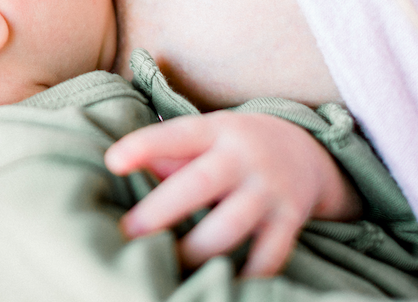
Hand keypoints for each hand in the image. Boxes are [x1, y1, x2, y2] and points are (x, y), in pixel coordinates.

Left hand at [104, 111, 361, 276]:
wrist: (304, 150)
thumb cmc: (231, 146)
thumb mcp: (205, 134)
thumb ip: (169, 153)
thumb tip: (122, 168)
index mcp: (217, 130)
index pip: (178, 135)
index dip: (145, 146)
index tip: (113, 162)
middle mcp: (244, 158)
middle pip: (201, 183)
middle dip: (162, 211)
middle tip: (128, 234)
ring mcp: (270, 189)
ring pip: (232, 224)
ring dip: (198, 249)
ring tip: (169, 265)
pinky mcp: (290, 220)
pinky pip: (271, 254)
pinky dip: (250, 274)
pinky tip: (223, 285)